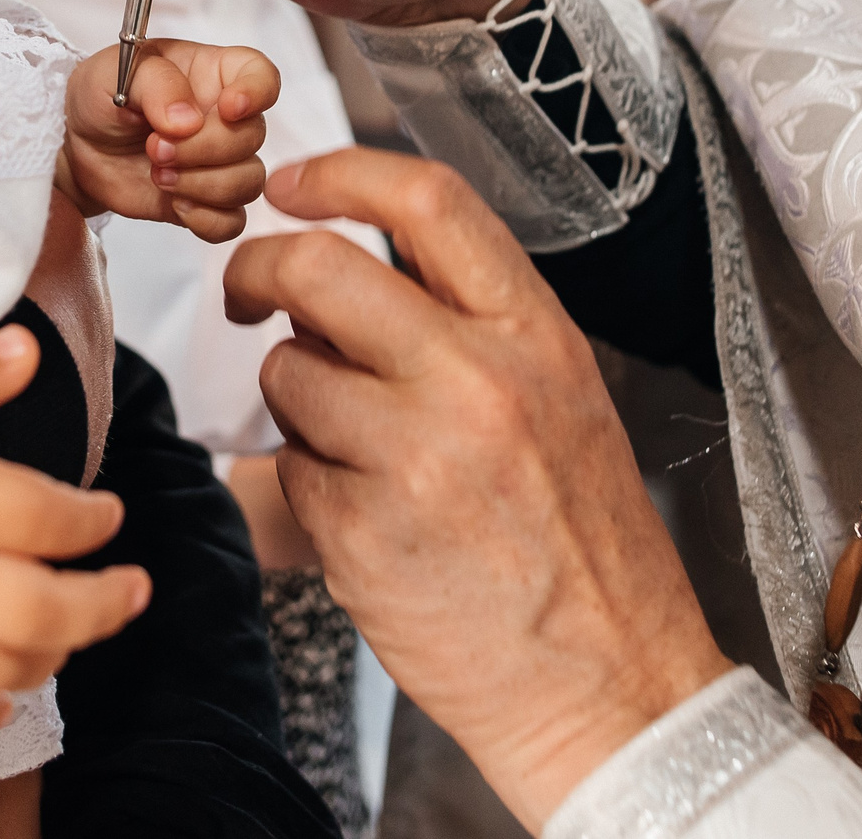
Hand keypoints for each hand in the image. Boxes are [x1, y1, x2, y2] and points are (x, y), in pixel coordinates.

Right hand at [0, 327, 151, 742]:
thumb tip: (29, 351)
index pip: (56, 518)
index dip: (95, 519)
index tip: (109, 515)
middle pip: (54, 609)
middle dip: (107, 604)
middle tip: (134, 589)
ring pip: (11, 667)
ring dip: (54, 656)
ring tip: (69, 638)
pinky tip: (2, 703)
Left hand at [57, 41, 277, 243]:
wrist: (77, 146)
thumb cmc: (100, 97)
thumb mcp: (115, 73)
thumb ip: (156, 85)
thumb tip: (188, 121)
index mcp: (212, 74)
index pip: (261, 75)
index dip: (257, 92)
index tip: (229, 108)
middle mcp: (225, 118)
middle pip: (252, 136)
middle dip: (203, 148)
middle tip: (155, 147)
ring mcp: (220, 162)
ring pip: (249, 182)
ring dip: (203, 185)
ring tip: (159, 175)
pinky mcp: (206, 201)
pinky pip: (232, 221)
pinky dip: (206, 219)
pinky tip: (174, 204)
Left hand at [225, 151, 729, 827]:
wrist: (610, 689)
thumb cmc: (582, 548)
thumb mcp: (560, 399)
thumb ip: (467, 326)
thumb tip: (345, 273)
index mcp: (534, 335)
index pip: (427, 201)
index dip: (340, 172)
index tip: (293, 181)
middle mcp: (476, 381)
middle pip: (318, 267)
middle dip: (260, 269)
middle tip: (250, 292)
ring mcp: (413, 457)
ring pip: (287, 372)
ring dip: (294, 396)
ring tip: (351, 443)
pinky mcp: (360, 533)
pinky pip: (289, 469)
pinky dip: (308, 482)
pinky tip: (366, 516)